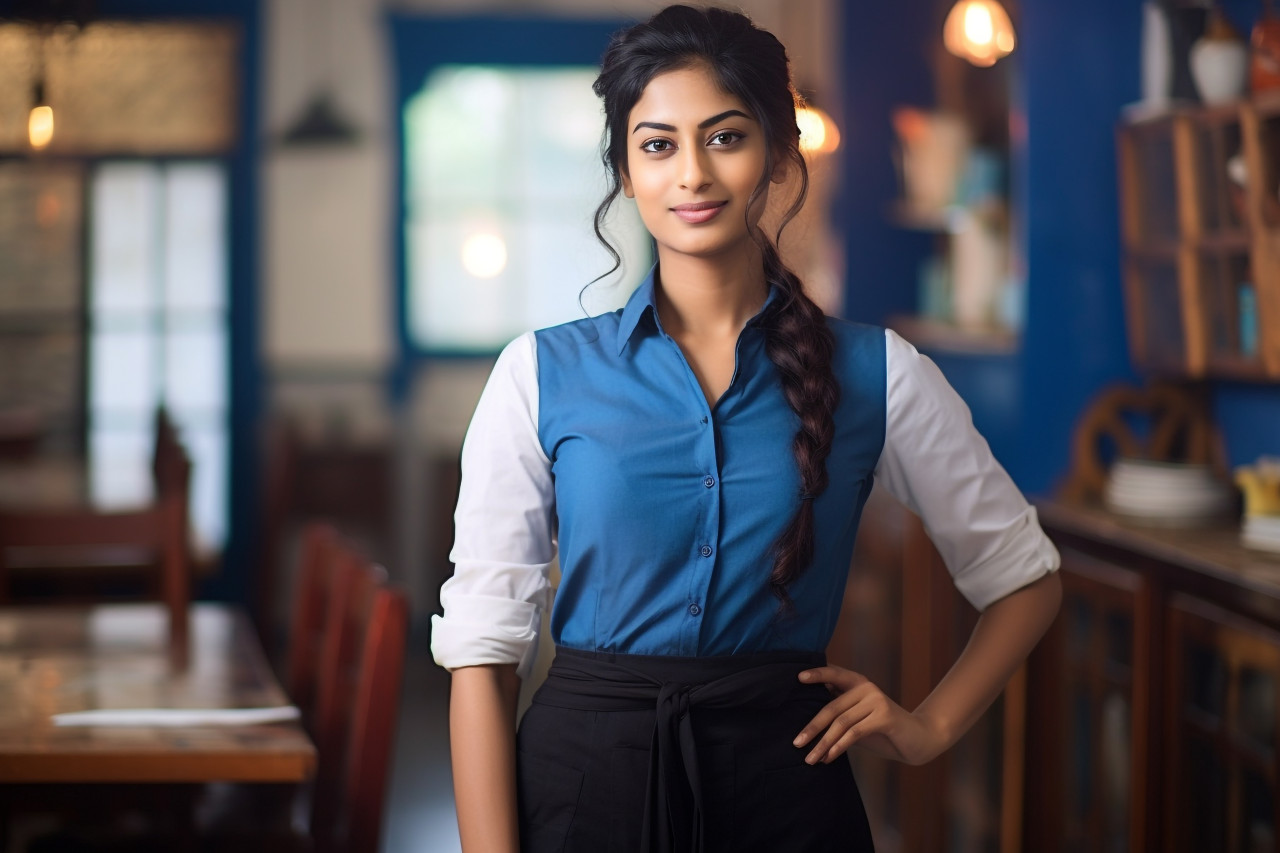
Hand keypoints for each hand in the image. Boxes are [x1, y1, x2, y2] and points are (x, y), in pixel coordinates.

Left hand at [792, 666, 948, 766]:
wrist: (918, 740)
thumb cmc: (883, 731)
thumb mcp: (858, 720)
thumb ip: (840, 715)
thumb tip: (810, 723)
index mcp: (859, 683)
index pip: (834, 675)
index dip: (817, 675)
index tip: (798, 678)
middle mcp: (867, 688)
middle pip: (832, 707)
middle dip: (812, 727)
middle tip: (796, 743)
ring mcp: (876, 701)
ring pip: (841, 723)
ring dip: (823, 743)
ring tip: (810, 758)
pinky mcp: (884, 717)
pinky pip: (855, 732)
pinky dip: (839, 747)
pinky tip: (828, 758)